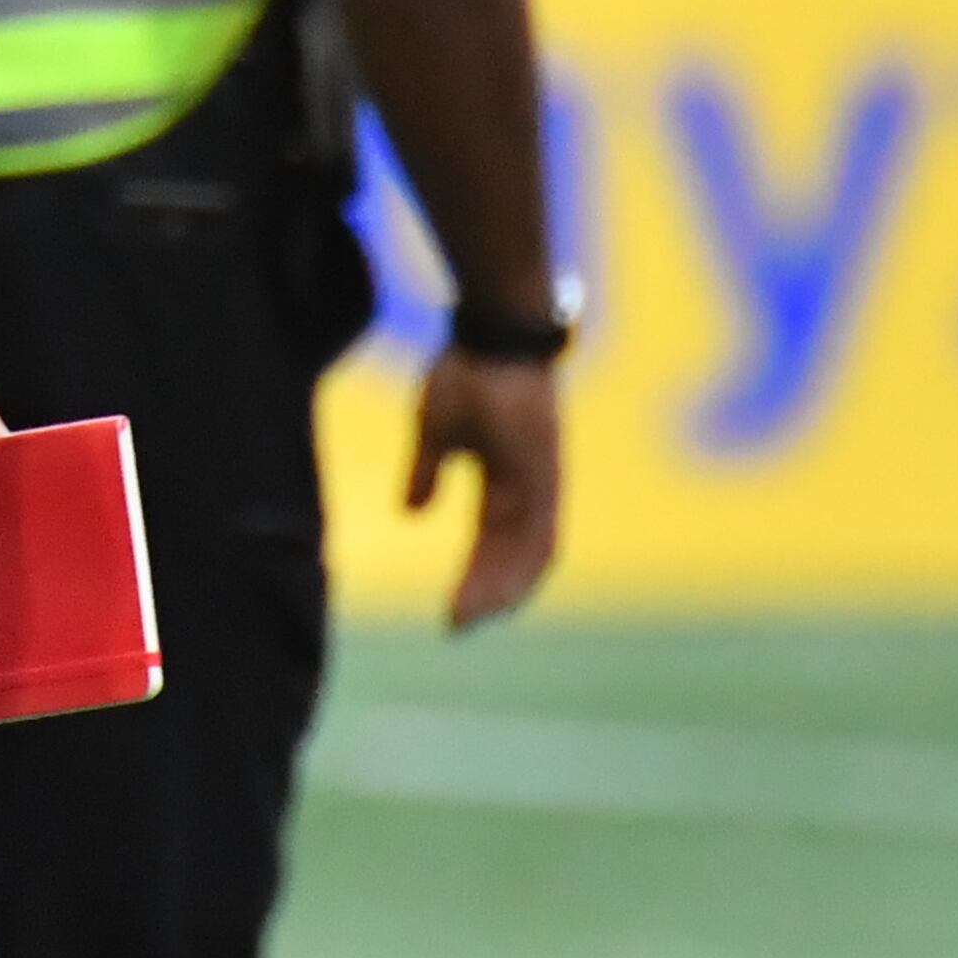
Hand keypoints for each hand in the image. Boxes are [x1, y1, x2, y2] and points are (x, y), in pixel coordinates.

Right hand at [406, 347, 561, 629]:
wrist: (495, 332)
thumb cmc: (467, 371)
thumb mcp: (435, 430)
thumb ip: (427, 472)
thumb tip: (411, 511)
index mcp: (506, 479)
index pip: (496, 541)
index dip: (478, 577)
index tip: (451, 610)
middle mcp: (531, 488)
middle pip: (515, 556)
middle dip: (487, 593)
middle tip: (457, 626)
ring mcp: (543, 482)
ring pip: (531, 553)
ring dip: (501, 589)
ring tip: (471, 617)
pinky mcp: (546, 474)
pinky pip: (541, 533)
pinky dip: (520, 567)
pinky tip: (499, 590)